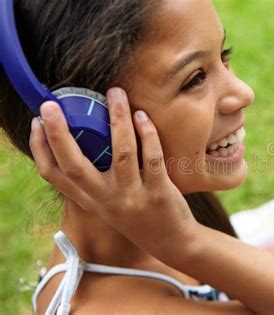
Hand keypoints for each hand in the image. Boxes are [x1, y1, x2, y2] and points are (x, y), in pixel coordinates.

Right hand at [29, 87, 196, 256]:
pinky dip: (147, 133)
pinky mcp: (159, 193)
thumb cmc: (138, 216)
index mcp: (90, 200)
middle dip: (60, 133)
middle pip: (75, 165)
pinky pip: (152, 157)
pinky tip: (142, 115)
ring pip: (122, 152)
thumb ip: (95, 181)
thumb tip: (85, 140)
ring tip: (115, 93)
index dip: (40, 148)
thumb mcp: (108, 204)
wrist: (171, 242)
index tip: (36, 122)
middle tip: (52, 105)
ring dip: (118, 118)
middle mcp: (106, 200)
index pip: (54, 176)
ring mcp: (133, 197)